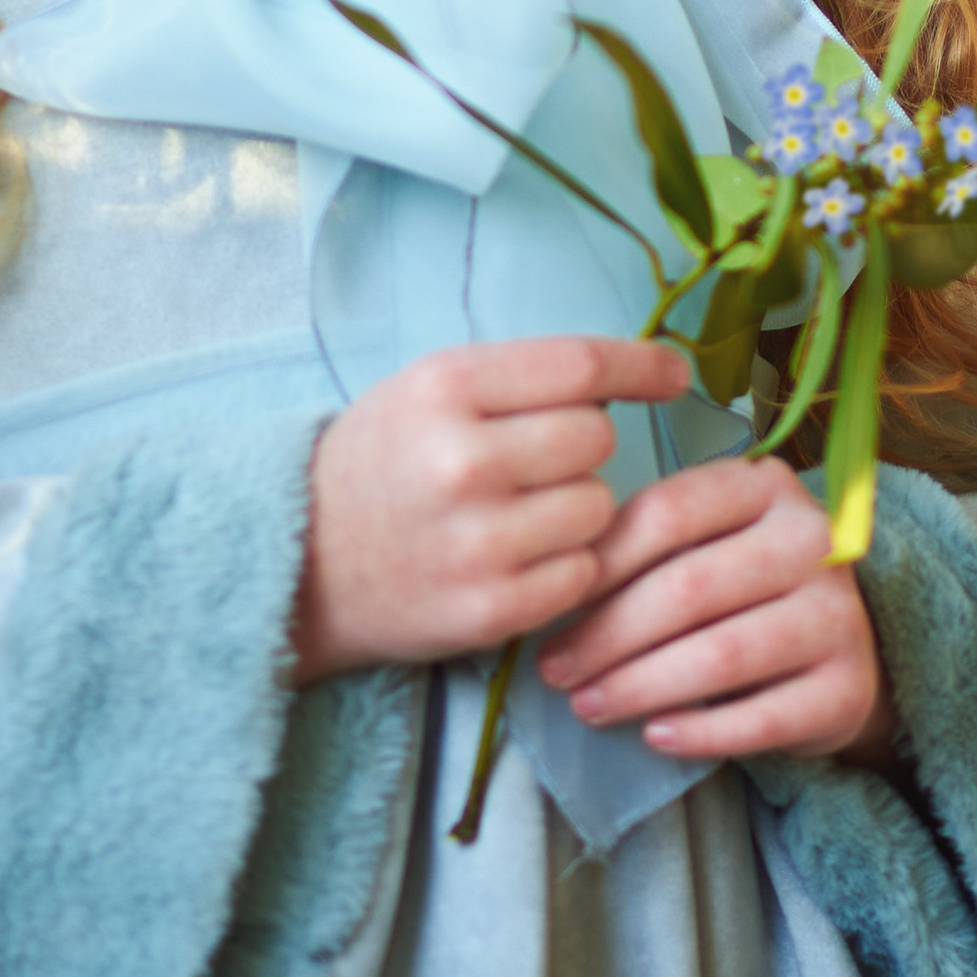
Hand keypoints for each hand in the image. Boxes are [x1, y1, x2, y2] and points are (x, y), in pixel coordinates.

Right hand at [291, 337, 687, 682]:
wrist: (301, 563)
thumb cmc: (382, 462)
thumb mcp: (428, 390)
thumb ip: (520, 380)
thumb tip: (644, 372)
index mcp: (445, 388)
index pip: (579, 364)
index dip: (641, 365)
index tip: (675, 373)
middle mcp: (462, 460)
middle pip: (597, 436)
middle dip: (582, 445)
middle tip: (534, 460)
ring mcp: (478, 542)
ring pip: (599, 506)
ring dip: (578, 507)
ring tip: (520, 512)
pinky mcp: (491, 611)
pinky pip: (583, 572)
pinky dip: (566, 564)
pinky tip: (518, 557)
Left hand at [532, 454, 897, 769]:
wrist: (839, 648)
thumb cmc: (744, 587)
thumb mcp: (703, 543)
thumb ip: (645, 548)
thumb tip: (553, 590)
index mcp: (764, 486)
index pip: (668, 513)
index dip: (601, 562)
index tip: (552, 603)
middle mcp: (812, 541)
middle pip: (688, 588)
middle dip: (607, 635)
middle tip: (555, 670)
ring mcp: (838, 614)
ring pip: (721, 655)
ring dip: (640, 686)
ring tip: (589, 705)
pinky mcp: (850, 686)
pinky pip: (762, 718)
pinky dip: (701, 732)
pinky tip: (655, 736)